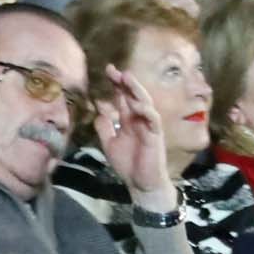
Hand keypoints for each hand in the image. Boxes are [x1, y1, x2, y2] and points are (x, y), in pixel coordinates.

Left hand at [96, 65, 174, 203]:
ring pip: (145, 103)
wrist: (141, 184)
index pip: (123, 98)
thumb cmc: (128, 165)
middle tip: (114, 69)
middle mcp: (139, 120)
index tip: (108, 70)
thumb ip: (105, 128)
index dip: (116, 85)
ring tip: (127, 78)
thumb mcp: (109, 144)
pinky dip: (146, 111)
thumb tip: (99, 111)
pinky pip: (153, 120)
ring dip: (137, 91)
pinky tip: (138, 103)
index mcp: (129, 121)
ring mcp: (149, 127)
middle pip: (133, 96)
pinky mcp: (155, 136)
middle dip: (124, 82)